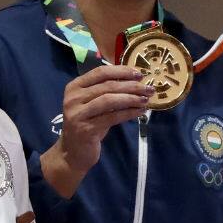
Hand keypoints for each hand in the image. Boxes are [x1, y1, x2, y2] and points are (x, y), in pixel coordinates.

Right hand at [42, 65, 152, 196]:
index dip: (121, 71)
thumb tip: (136, 80)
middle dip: (131, 86)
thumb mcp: (94, 103)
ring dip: (131, 99)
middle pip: (107, 86)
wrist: (74, 151)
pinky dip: (129, 113)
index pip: (100, 72)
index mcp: (75, 87)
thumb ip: (107, 91)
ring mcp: (78, 114)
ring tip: (146, 100)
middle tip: (149, 88)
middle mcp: (73, 98)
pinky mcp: (86, 129)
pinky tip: (140, 112)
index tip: (139, 74)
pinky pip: (112, 117)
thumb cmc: (88, 123)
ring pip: (109, 100)